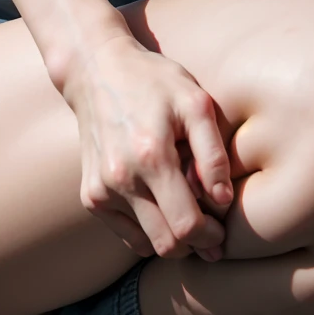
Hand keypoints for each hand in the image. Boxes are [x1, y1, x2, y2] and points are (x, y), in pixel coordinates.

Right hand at [61, 28, 234, 261]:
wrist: (96, 70)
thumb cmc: (153, 82)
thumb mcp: (195, 103)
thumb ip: (213, 154)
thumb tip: (223, 200)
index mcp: (151, 157)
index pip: (186, 226)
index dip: (210, 236)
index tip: (222, 229)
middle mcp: (120, 180)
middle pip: (166, 244)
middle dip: (194, 245)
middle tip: (211, 232)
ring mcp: (100, 190)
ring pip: (145, 244)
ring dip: (170, 239)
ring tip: (186, 214)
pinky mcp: (90, 195)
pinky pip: (124, 234)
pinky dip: (146, 231)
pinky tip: (160, 208)